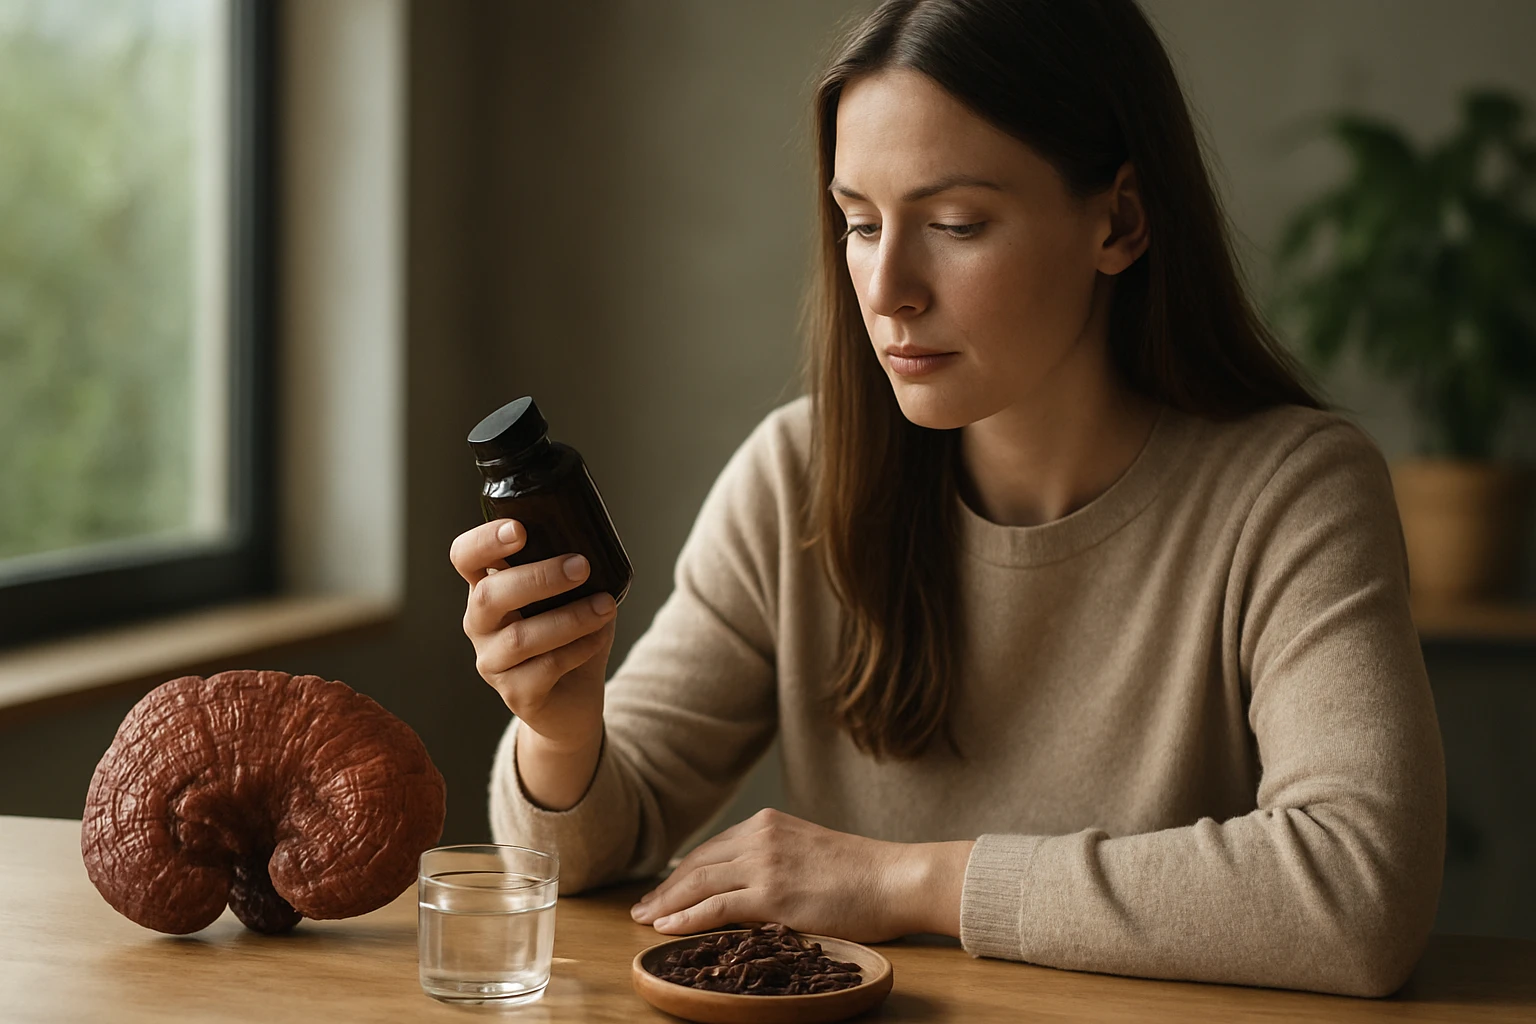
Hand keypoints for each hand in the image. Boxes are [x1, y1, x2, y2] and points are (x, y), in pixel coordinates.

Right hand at [449, 518, 615, 752]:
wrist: (573, 700)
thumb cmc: (570, 637)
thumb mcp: (570, 597)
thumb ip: (571, 570)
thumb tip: (598, 546)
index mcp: (488, 589)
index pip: (465, 557)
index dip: (484, 541)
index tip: (519, 529)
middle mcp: (480, 624)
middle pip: (488, 596)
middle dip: (538, 577)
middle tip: (581, 566)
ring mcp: (492, 662)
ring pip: (519, 637)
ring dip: (568, 618)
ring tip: (605, 606)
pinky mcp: (516, 694)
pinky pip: (544, 668)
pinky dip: (577, 648)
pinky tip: (598, 636)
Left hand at [628, 808, 975, 942]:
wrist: (896, 878)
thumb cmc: (864, 875)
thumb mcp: (809, 855)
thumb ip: (776, 863)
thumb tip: (750, 889)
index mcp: (768, 825)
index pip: (711, 850)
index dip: (681, 873)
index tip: (663, 890)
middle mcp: (760, 837)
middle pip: (696, 864)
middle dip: (665, 888)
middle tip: (641, 908)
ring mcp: (764, 863)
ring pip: (698, 884)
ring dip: (666, 904)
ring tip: (644, 920)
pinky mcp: (772, 893)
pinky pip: (715, 907)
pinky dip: (685, 918)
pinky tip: (666, 928)